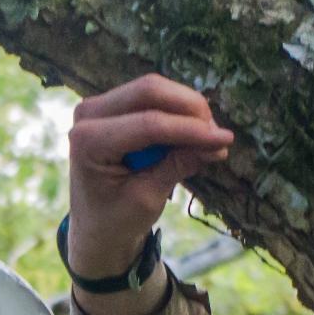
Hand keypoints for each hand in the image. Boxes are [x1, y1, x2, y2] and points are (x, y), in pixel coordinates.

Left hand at [66, 75, 232, 304]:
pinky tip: (195, 132)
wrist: (94, 225)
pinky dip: (176, 111)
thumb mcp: (148, 198)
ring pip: (153, 89)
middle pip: (149, 91)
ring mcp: (97, 106)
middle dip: (190, 108)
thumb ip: (178, 166)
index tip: (225, 140)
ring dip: (186, 108)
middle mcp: (88, 114)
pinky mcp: (111, 105)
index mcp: (88, 142)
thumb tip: (217, 143)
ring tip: (209, 137)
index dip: (191, 129)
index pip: (149, 124)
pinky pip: (150, 97)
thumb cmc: (117, 219)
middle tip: (218, 134)